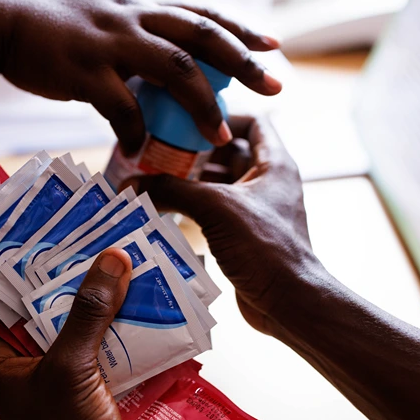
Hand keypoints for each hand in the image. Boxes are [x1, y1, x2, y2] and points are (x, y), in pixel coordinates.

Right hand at [0, 0, 280, 153]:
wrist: (0, 21)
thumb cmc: (50, 24)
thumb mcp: (101, 17)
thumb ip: (133, 37)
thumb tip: (158, 69)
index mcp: (141, 7)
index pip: (202, 14)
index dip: (240, 30)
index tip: (273, 46)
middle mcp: (133, 18)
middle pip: (202, 38)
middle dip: (243, 62)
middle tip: (276, 85)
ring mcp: (111, 43)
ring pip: (173, 70)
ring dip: (201, 104)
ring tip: (219, 134)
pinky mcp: (84, 71)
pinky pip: (121, 106)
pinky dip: (134, 130)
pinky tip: (139, 150)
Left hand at [0, 249, 161, 419]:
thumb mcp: (70, 367)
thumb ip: (88, 314)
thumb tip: (111, 260)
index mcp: (0, 358)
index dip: (1, 268)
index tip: (24, 233)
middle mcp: (26, 363)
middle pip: (38, 307)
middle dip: (61, 276)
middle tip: (81, 238)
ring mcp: (59, 374)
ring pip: (74, 323)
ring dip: (94, 298)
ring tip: (113, 259)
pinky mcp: (90, 384)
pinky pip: (100, 343)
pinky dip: (116, 323)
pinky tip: (135, 300)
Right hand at [126, 115, 321, 337]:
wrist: (288, 302)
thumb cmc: (265, 247)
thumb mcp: (216, 208)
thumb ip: (172, 190)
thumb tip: (131, 184)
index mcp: (274, 164)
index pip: (252, 122)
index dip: (223, 117)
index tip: (188, 121)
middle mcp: (268, 183)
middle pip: (228, 153)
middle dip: (194, 152)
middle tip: (158, 152)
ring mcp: (257, 211)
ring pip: (219, 184)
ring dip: (190, 182)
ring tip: (154, 180)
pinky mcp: (245, 236)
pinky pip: (215, 212)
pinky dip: (193, 208)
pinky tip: (165, 211)